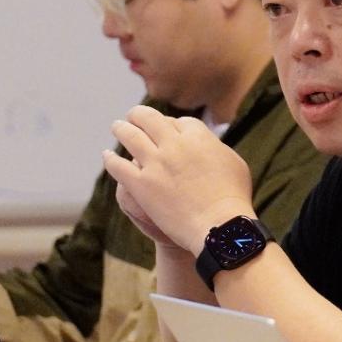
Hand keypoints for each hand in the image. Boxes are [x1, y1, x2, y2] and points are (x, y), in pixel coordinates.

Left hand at [102, 105, 254, 252]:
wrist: (219, 226)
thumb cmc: (233, 197)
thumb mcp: (234, 162)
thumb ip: (215, 147)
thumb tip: (207, 142)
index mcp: (198, 135)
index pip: (179, 121)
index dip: (172, 124)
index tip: (169, 129)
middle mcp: (173, 144)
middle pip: (149, 119)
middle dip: (139, 115)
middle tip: (133, 116)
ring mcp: (155, 163)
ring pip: (130, 136)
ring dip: (121, 128)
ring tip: (117, 126)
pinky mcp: (141, 185)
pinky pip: (118, 166)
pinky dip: (111, 158)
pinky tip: (107, 155)